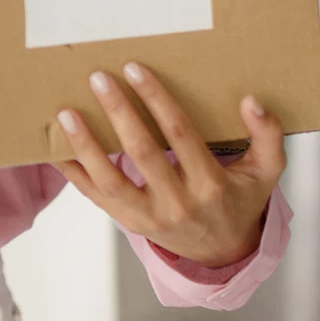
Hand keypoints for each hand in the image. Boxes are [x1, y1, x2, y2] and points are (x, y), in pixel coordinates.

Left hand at [50, 62, 284, 268]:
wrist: (222, 252)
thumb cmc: (239, 199)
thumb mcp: (266, 172)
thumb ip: (266, 136)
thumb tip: (252, 101)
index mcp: (211, 185)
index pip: (180, 135)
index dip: (157, 100)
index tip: (134, 68)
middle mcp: (178, 203)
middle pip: (142, 153)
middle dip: (118, 112)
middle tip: (98, 77)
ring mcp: (148, 217)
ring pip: (110, 180)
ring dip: (85, 145)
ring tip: (67, 112)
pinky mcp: (126, 221)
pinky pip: (93, 195)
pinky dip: (72, 171)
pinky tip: (53, 146)